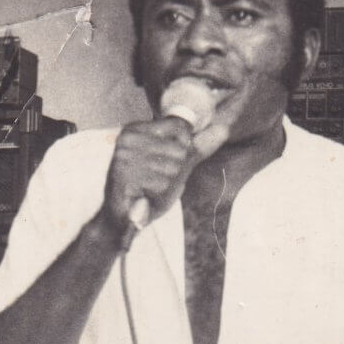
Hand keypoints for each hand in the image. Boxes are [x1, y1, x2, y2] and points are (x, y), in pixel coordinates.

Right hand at [103, 117, 228, 229]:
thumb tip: (224, 129)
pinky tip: (144, 196)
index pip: (180, 126)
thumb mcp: (175, 165)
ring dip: (167, 184)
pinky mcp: (124, 176)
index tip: (168, 160)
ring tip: (149, 188)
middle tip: (155, 179)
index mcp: (137, 129)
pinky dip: (158, 195)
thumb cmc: (148, 189)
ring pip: (173, 168)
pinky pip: (162, 184)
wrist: (119, 218)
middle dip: (176, 170)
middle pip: (180, 149)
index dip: (184, 147)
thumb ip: (199, 147)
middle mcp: (129, 139)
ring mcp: (125, 157)